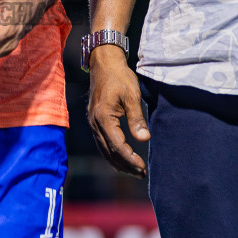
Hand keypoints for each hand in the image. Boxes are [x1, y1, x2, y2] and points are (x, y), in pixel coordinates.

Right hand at [87, 45, 148, 176]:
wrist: (104, 63)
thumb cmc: (119, 77)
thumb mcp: (131, 96)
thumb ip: (137, 118)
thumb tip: (144, 139)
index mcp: (103, 118)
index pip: (117, 146)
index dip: (130, 159)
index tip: (143, 167)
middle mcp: (94, 123)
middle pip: (109, 152)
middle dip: (125, 166)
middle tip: (142, 175)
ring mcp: (93, 123)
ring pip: (104, 150)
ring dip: (119, 162)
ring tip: (134, 171)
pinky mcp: (95, 121)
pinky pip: (102, 143)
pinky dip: (112, 154)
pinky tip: (122, 158)